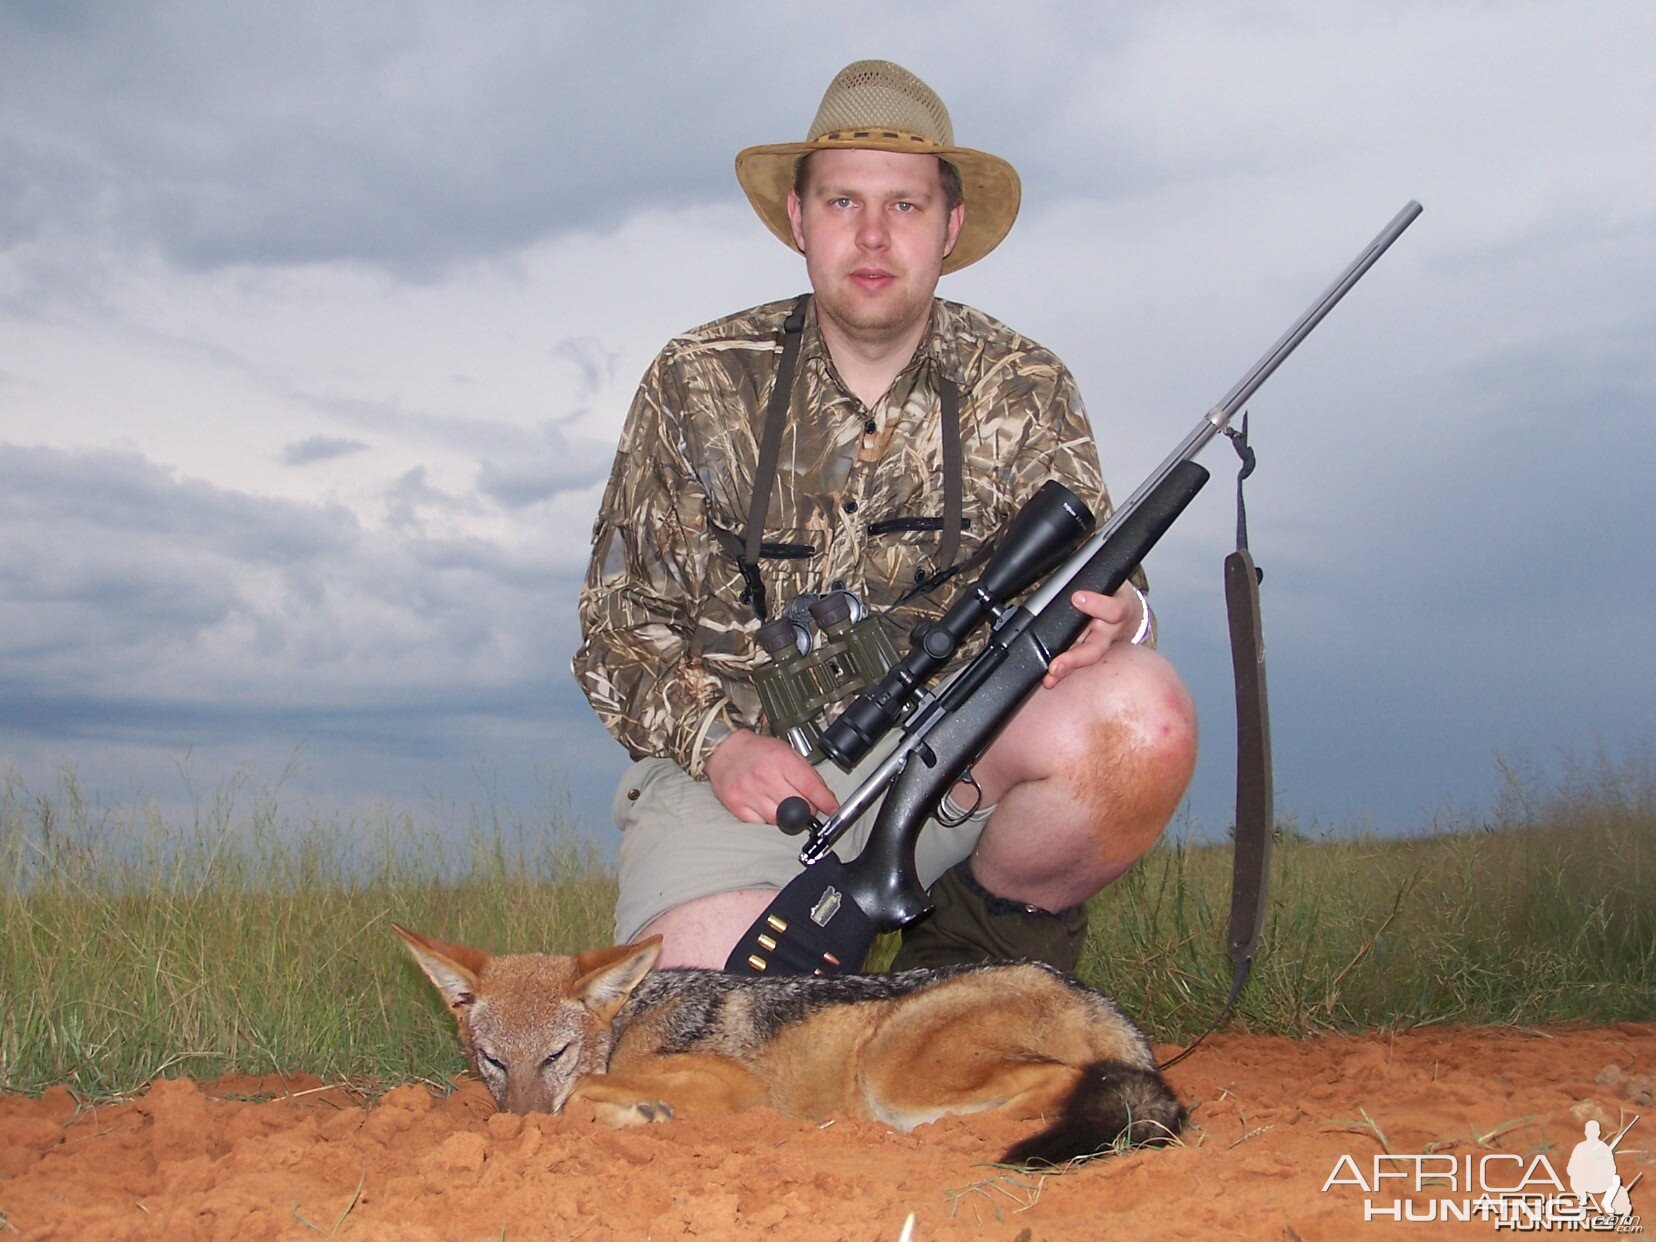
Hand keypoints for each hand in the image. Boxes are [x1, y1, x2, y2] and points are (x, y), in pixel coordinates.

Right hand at [704, 729, 839, 824]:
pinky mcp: (736, 805)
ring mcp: (749, 793)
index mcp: (781, 760)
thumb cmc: (757, 751)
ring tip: (784, 807)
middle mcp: (765, 777)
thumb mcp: (787, 751)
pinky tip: (767, 809)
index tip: (832, 810)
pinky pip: (760, 824)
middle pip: (798, 807)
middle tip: (806, 807)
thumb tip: (825, 797)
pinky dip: (767, 820)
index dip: (825, 802)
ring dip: (787, 818)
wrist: (724, 750)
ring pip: (779, 820)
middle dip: (807, 811)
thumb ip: (806, 773)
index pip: (810, 787)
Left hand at [1041, 586, 1142, 689]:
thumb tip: (1070, 570)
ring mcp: (1100, 645)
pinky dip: (1062, 670)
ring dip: (1065, 669)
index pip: (1112, 610)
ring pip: (1084, 660)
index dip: (1096, 605)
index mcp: (1119, 609)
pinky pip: (1077, 661)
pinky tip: (1049, 678)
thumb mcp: (1111, 580)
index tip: (1077, 598)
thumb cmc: (1115, 592)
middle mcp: (1109, 632)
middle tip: (1056, 666)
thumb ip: (1093, 579)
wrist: (1129, 608)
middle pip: (1095, 649)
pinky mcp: (1091, 651)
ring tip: (1049, 678)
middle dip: (1074, 658)